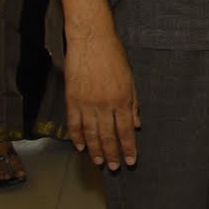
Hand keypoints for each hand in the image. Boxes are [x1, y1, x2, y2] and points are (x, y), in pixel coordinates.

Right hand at [63, 28, 139, 169]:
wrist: (91, 41)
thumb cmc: (114, 56)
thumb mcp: (130, 78)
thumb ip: (133, 103)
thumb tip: (136, 124)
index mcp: (122, 99)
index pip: (126, 130)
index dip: (128, 148)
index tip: (130, 160)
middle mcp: (105, 104)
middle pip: (108, 136)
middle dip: (112, 154)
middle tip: (113, 168)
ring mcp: (87, 103)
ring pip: (91, 134)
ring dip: (95, 150)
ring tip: (99, 163)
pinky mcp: (72, 99)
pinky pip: (74, 124)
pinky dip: (77, 137)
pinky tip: (81, 147)